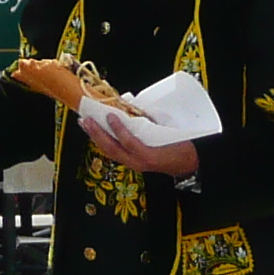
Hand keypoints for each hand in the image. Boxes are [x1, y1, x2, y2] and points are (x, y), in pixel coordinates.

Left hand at [82, 112, 197, 176]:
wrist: (187, 164)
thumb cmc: (180, 147)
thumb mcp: (169, 133)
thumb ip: (150, 123)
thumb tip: (132, 109)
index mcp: (148, 155)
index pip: (129, 142)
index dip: (118, 129)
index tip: (110, 115)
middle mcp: (138, 162)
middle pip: (112, 149)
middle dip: (97, 134)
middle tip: (86, 119)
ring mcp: (133, 164)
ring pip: (110, 152)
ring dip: (96, 137)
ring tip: (86, 124)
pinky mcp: (132, 163)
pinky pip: (114, 153)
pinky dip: (104, 142)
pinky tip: (96, 133)